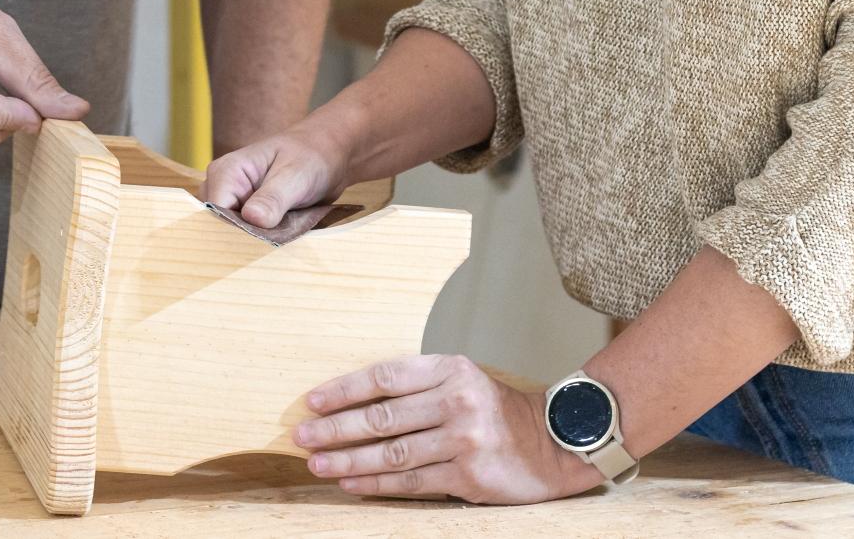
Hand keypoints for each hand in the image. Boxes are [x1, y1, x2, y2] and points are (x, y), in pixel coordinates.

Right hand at [201, 123, 348, 229]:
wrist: (327, 155)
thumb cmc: (311, 156)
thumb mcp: (295, 175)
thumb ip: (273, 198)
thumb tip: (253, 218)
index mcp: (226, 172)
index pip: (216, 213)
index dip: (236, 231)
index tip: (262, 242)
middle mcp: (223, 187)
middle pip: (220, 226)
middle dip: (246, 238)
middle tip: (278, 240)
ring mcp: (234, 201)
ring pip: (233, 233)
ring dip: (257, 240)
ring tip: (283, 234)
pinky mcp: (247, 213)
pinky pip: (247, 234)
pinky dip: (263, 239)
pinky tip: (282, 235)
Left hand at [294, 356, 603, 503]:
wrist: (551, 444)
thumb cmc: (494, 411)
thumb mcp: (461, 381)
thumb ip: (417, 388)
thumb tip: (354, 403)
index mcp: (450, 369)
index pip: (385, 376)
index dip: (344, 389)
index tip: (312, 401)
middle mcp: (456, 399)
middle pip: (382, 416)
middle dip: (336, 428)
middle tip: (302, 436)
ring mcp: (463, 438)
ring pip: (391, 453)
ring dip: (349, 460)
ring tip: (318, 464)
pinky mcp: (469, 474)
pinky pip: (411, 481)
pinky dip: (376, 484)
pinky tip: (352, 484)